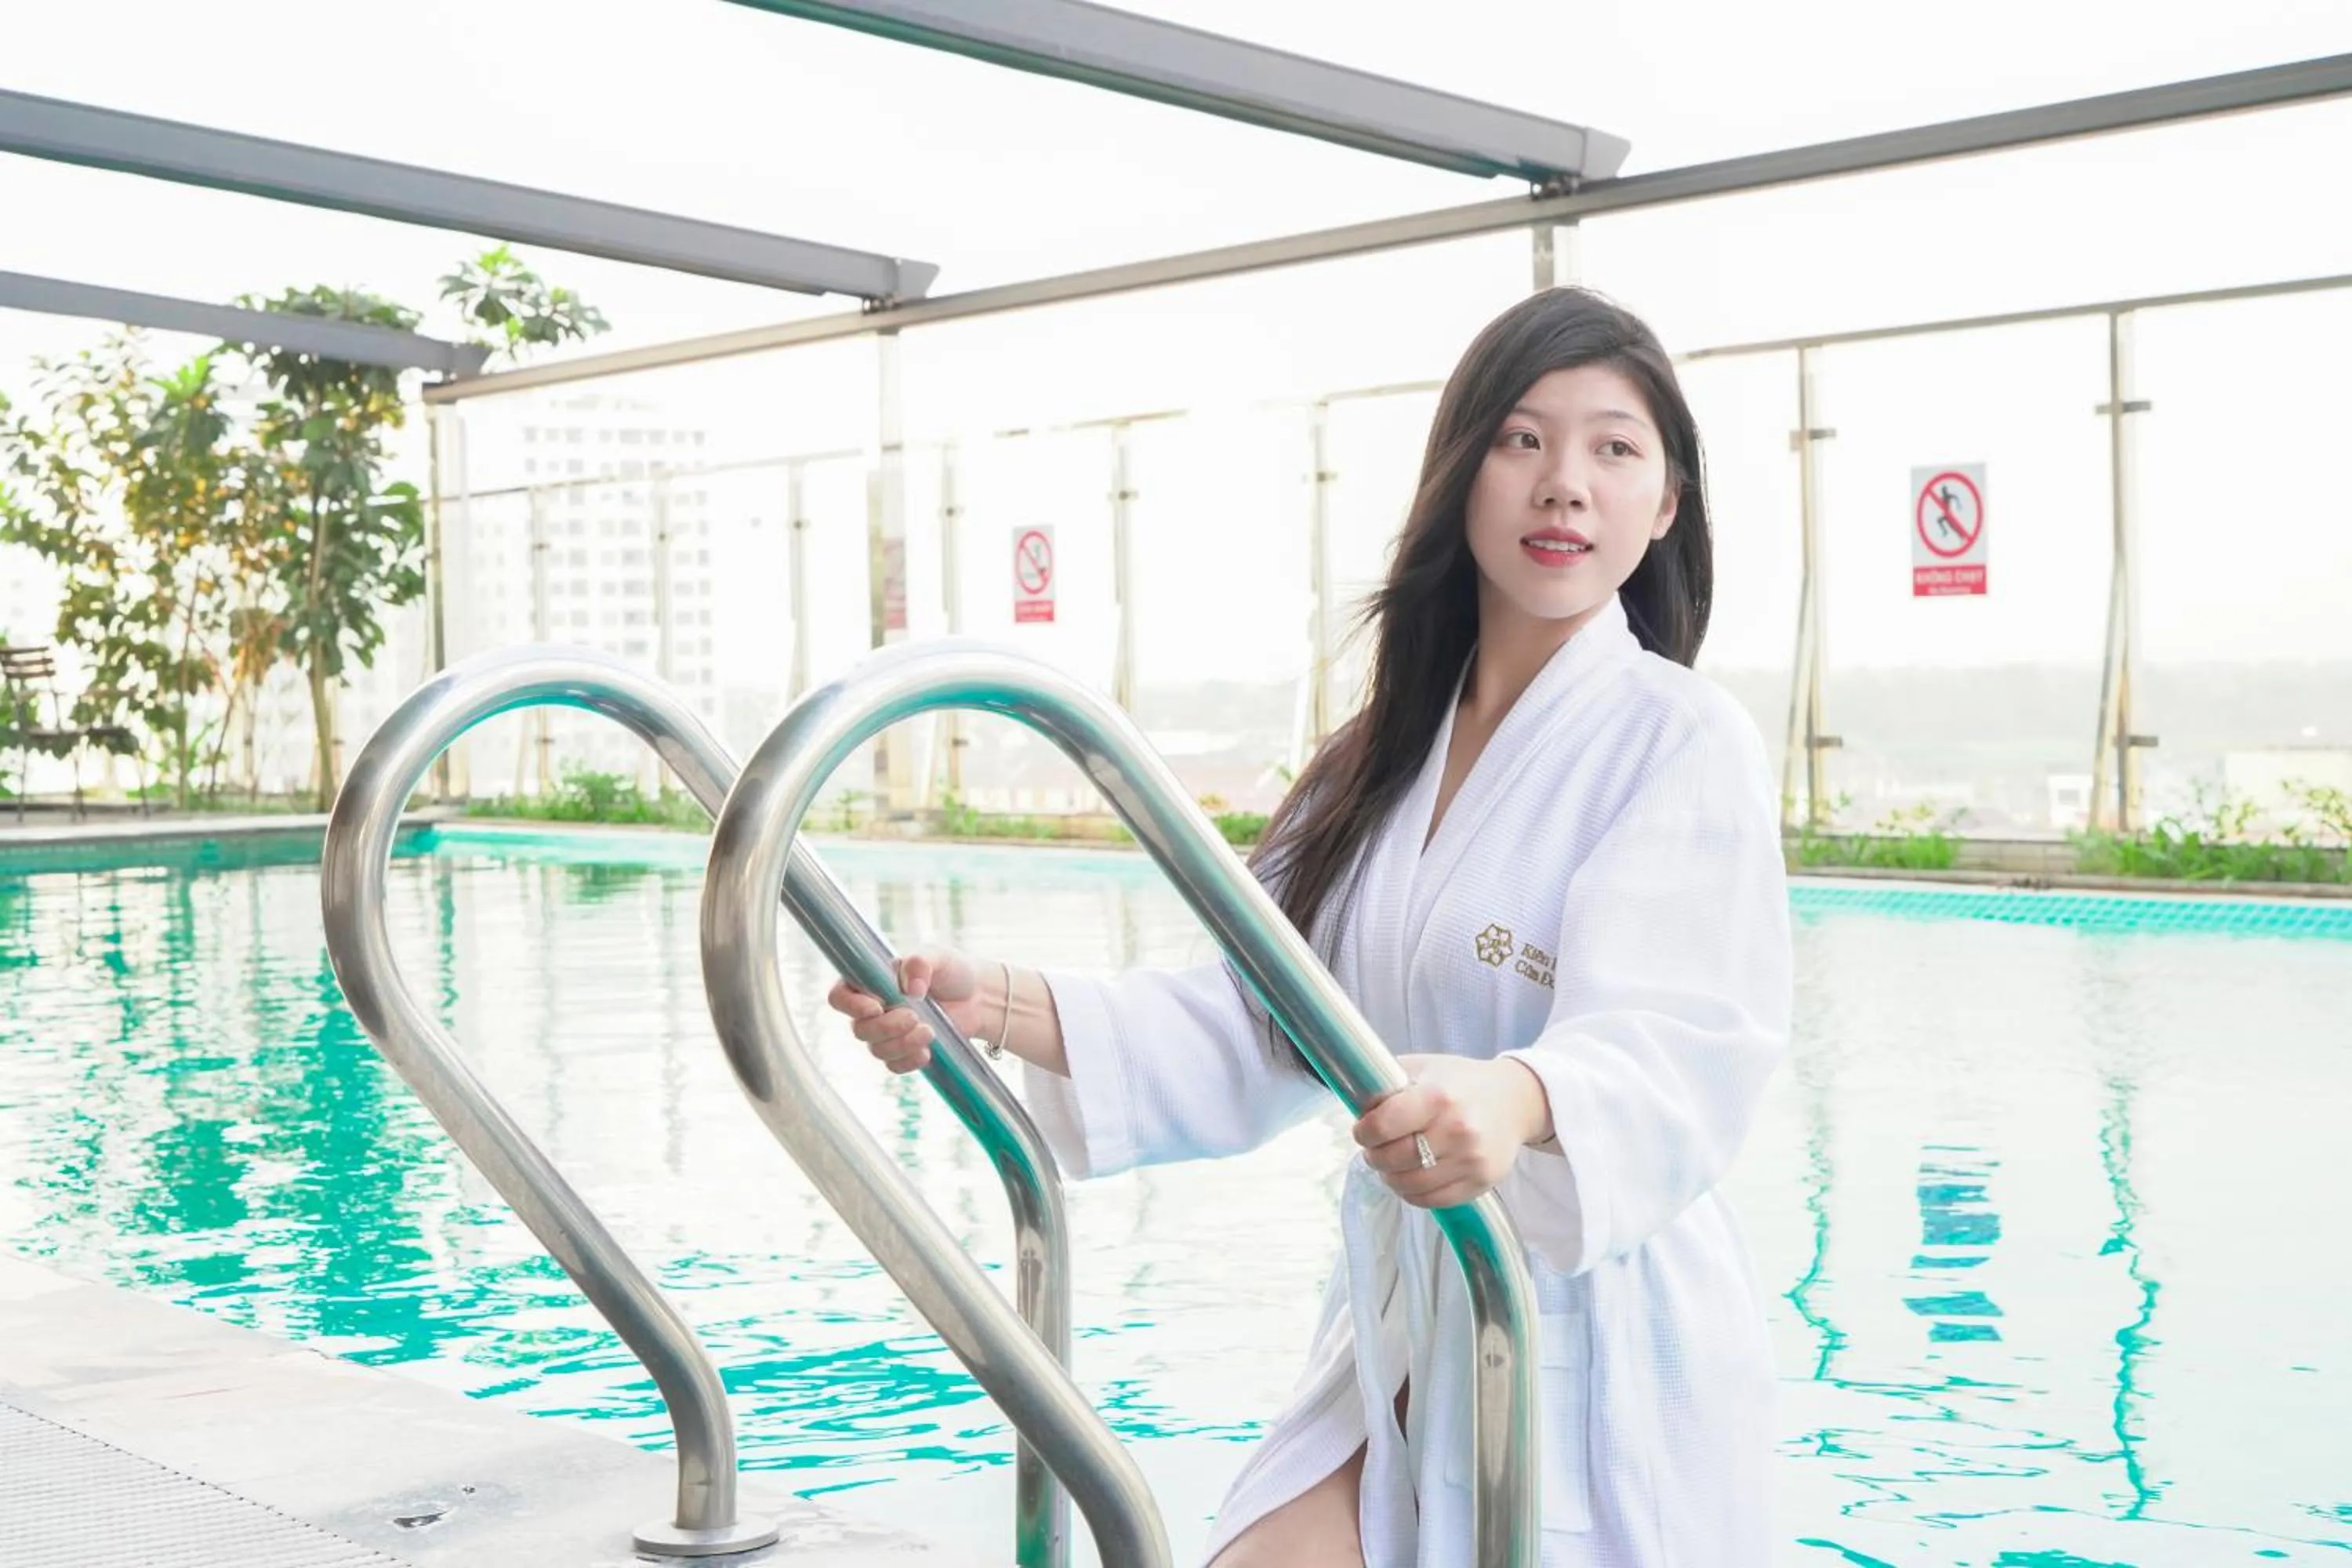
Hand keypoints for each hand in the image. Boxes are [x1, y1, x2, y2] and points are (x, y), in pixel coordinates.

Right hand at [826, 948, 984, 1074]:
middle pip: (859, 1029)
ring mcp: (886, 1033)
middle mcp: (872, 1009)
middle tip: (915, 1016)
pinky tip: (927, 1052)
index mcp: (869, 981)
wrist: (978, 997)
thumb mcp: (937, 957)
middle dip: (887, 1027)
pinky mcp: (903, 1051)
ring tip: (930, 1031)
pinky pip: (893, 1066)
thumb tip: (910, 990)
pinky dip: (909, 1061)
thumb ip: (919, 964)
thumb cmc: (951, 970)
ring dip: (902, 1044)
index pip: (839, 997)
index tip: (877, 1007)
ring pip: (877, 1050)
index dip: (851, 1006)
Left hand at [1353, 1054, 1552, 1208]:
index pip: (1383, 1126)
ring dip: (1391, 1177)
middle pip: (1393, 1160)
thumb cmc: (1461, 1082)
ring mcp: (1471, 1160)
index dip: (1363, 1132)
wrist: (1515, 1101)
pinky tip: (1412, 1177)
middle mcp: (1457, 1129)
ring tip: (1391, 1164)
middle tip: (1374, 1149)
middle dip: (1374, 1156)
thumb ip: (1388, 1084)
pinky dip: (1413, 1193)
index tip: (1362, 1131)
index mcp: (1438, 1096)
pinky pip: (1431, 1201)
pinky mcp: (1480, 1183)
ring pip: (1409, 1185)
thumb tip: (1356, 1109)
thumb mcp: (1424, 1068)